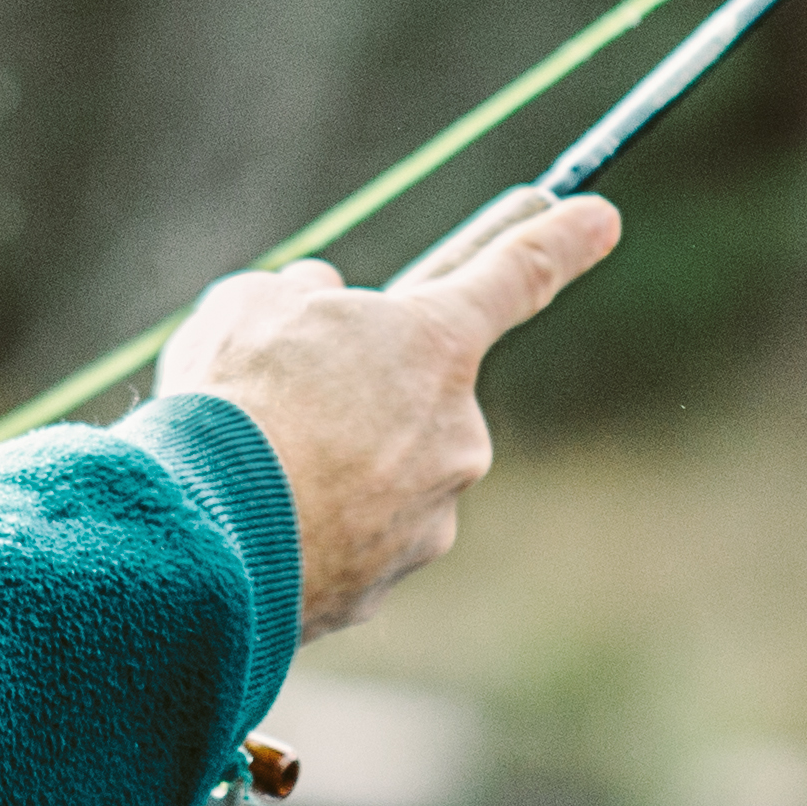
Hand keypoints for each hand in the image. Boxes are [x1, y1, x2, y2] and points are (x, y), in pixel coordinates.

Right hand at [151, 187, 622, 637]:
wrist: (206, 533)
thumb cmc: (232, 398)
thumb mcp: (254, 303)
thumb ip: (305, 298)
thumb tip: (319, 312)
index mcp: (436, 344)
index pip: (515, 276)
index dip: (559, 241)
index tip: (600, 218)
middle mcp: (456, 433)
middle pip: (418, 397)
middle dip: (362, 393)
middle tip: (281, 394)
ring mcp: (428, 517)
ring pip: (382, 473)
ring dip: (329, 466)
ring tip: (247, 466)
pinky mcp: (382, 587)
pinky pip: (349, 539)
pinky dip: (307, 527)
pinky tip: (248, 521)